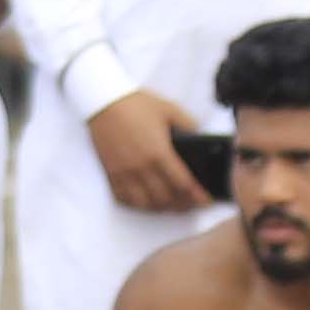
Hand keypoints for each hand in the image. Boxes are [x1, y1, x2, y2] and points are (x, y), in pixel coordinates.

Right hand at [86, 91, 210, 215]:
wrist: (103, 102)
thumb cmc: (137, 104)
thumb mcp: (170, 109)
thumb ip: (189, 124)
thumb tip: (200, 137)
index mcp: (160, 153)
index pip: (183, 184)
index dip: (197, 196)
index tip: (206, 200)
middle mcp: (142, 167)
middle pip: (166, 198)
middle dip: (182, 204)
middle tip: (191, 203)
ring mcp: (125, 172)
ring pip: (145, 203)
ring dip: (160, 207)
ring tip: (170, 203)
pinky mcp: (111, 172)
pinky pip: (124, 198)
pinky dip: (138, 203)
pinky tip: (146, 199)